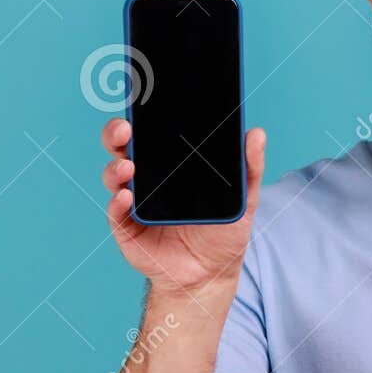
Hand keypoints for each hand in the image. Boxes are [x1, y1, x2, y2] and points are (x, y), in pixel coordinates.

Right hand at [101, 119, 265, 296]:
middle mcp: (147, 177)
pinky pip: (115, 211)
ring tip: (129, 166)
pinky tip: (128, 197)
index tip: (143, 97)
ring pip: (114, 175)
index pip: (152, 132)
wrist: (210, 275)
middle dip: (117, 133)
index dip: (143, 114)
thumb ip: (249, 168)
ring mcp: (133, 201)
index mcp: (171, 164)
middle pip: (123, 147)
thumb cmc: (223, 232)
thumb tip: (256, 133)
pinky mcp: (126, 227)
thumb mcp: (244, 199)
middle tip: (126, 129)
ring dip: (116, 167)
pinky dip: (118, 202)